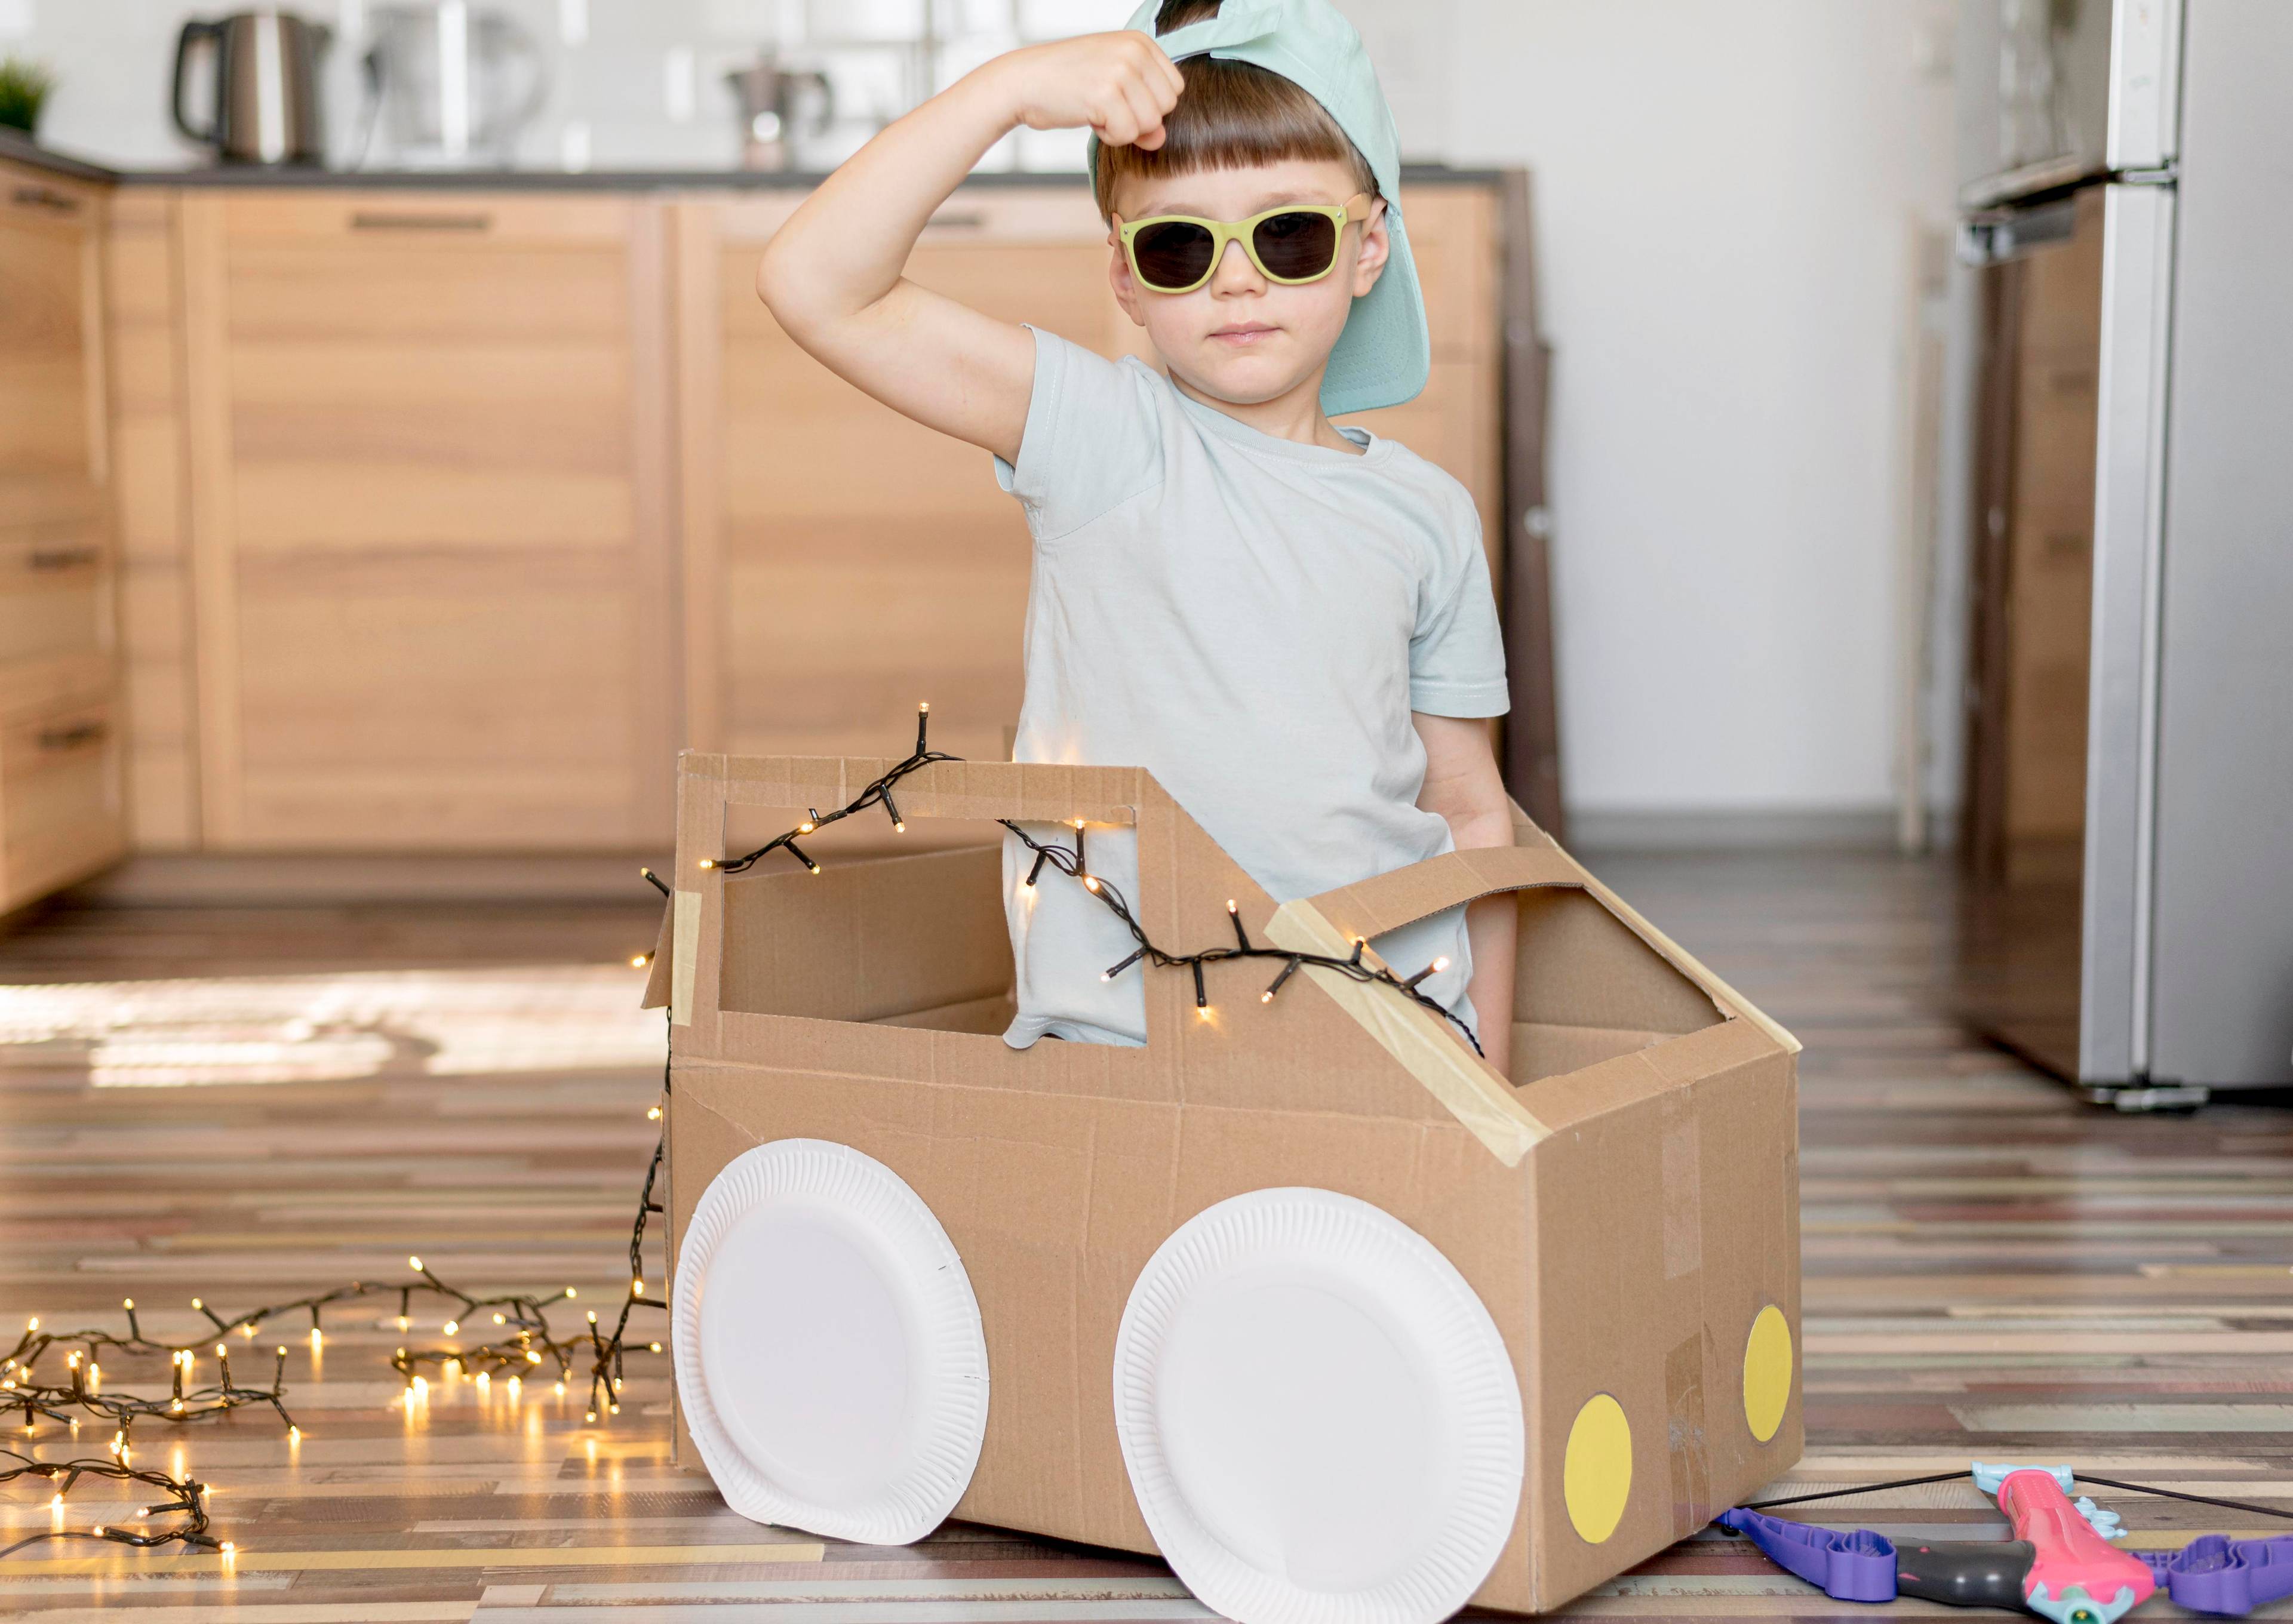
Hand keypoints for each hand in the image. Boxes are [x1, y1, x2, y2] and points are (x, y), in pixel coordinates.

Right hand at [995, 32, 1184, 149]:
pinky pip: (1126, 135)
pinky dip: (1108, 136)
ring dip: (1122, 129)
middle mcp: (1134, 51)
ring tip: (1096, 110)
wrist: (1023, 82)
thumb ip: (1143, 110)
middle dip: (1139, 118)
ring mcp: (1121, 71)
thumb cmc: (1067, 83)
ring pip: (1149, 124)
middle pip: (1166, 107)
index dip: (1150, 104)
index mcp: (1140, 42)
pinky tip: (1088, 116)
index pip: (1175, 88)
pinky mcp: (1105, 94)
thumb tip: (1160, 139)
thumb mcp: (1112, 88)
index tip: (1121, 98)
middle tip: (1107, 106)